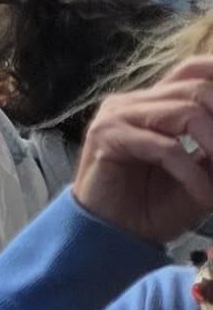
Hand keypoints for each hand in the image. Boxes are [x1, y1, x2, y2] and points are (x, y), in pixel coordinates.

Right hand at [74, 72, 212, 247]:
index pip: (194, 70)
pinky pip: (165, 148)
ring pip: (185, 112)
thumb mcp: (199, 175)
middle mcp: (134, 102)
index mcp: (154, 104)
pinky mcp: (108, 138)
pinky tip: (205, 198)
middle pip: (197, 87)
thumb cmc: (153, 208)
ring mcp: (118, 116)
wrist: (111, 239)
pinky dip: (193, 175)